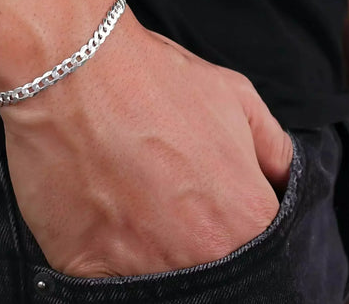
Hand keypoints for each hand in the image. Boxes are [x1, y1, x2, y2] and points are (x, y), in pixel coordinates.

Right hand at [0, 12, 292, 276]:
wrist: (70, 68)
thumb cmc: (150, 77)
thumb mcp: (233, 94)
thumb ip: (271, 147)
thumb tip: (278, 178)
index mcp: (242, 219)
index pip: (256, 251)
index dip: (227, 223)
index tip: (205, 205)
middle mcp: (197, 256)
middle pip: (204, 268)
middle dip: (187, 236)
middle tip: (161, 198)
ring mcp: (137, 268)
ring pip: (153, 278)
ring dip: (144, 246)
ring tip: (125, 196)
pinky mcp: (81, 267)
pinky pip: (102, 280)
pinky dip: (101, 254)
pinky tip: (96, 209)